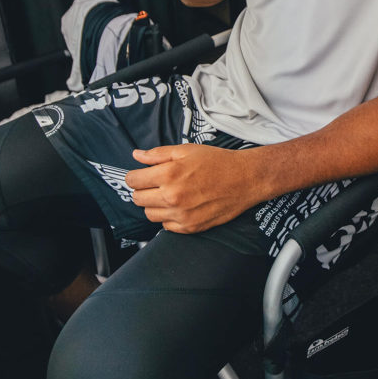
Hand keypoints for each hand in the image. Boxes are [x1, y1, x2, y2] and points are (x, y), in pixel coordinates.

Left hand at [125, 144, 261, 233]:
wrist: (245, 179)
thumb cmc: (217, 162)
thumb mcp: (186, 150)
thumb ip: (157, 154)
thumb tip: (136, 155)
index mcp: (168, 175)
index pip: (132, 181)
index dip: (134, 176)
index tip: (140, 175)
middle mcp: (172, 197)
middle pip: (138, 199)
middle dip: (142, 190)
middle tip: (155, 184)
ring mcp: (181, 215)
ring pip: (150, 214)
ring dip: (154, 204)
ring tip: (167, 195)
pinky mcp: (190, 227)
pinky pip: (166, 226)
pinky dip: (168, 217)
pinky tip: (179, 206)